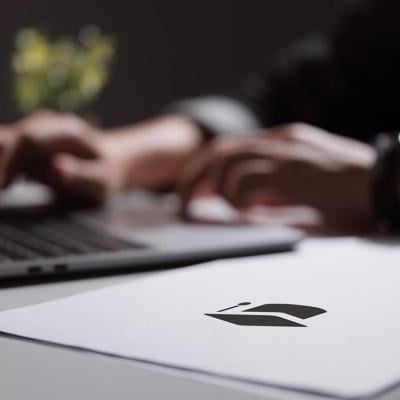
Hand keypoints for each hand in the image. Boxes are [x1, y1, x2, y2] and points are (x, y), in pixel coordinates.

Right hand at [0, 110, 204, 203]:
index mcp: (66, 131)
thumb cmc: (106, 172)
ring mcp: (35, 129)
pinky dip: (2, 164)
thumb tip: (56, 168)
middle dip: (0, 163)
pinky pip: (5, 148)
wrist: (110, 160)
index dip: (11, 162)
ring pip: (4, 141)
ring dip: (0, 163)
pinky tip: (6, 183)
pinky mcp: (27, 140)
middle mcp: (47, 124)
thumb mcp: (101, 180)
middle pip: (10, 138)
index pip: (28, 139)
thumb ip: (80, 174)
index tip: (4, 187)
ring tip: (5, 188)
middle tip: (3, 190)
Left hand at [178, 123, 376, 231]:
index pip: (232, 146)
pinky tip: (240, 214)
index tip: (194, 189)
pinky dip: (236, 198)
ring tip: (200, 209)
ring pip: (228, 161)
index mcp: (282, 140)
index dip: (206, 167)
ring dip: (209, 187)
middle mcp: (280, 140)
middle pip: (221, 150)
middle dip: (195, 175)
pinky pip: (247, 180)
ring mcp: (285, 152)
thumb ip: (275, 186)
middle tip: (182, 201)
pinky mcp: (291, 170)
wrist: (384, 184)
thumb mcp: (304, 184)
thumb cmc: (347, 191)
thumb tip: (244, 202)